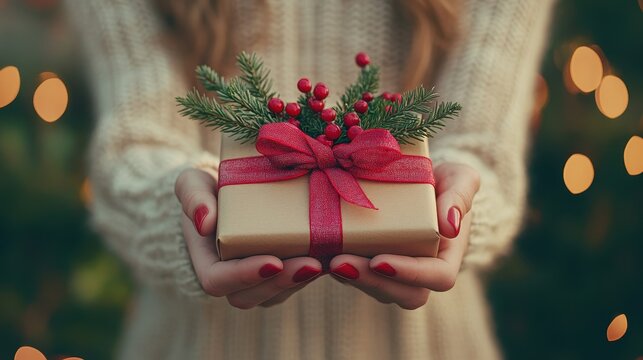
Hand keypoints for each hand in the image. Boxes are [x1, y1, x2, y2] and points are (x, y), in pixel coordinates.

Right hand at [175, 168, 322, 308]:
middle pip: (251, 295)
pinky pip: (294, 282)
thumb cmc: (206, 190)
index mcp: (205, 262)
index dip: (244, 275)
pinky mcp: (278, 274)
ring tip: (327, 260)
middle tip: (311, 264)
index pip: (218, 281)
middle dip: (282, 282)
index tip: (272, 261)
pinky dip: (313, 271)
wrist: (224, 194)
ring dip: (302, 280)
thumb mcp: (191, 185)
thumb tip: (205, 222)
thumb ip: (192, 199)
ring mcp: (255, 280)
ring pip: (278, 293)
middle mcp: (230, 278)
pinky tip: (333, 255)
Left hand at [328, 163, 479, 308]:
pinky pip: (357, 277)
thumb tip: (450, 227)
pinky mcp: (372, 266)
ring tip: (324, 259)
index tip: (379, 260)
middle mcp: (422, 272)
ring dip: (350, 278)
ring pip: (376, 288)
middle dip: (370, 281)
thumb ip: (460, 196)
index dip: (410, 274)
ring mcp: (396, 273)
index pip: (438, 277)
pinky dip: (337, 268)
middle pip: (403, 293)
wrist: (423, 182)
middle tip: (340, 263)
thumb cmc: (446, 182)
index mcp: (447, 256)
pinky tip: (317, 253)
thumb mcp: (461, 178)